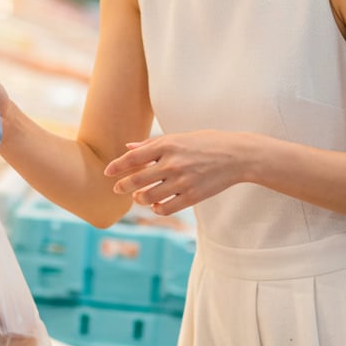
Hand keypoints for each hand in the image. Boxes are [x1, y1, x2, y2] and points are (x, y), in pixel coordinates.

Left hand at [103, 131, 241, 215]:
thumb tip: (128, 147)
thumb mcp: (179, 137)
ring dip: (139, 198)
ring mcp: (182, 181)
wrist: (237, 156)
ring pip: (148, 197)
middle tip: (118, 189)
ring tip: (139, 197)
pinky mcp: (192, 197)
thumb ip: (152, 144)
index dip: (117, 166)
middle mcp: (172, 163)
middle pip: (137, 180)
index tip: (107, 172)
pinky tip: (156, 204)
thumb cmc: (207, 143)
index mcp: (167, 145)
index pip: (133, 157)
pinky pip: (165, 208)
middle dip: (123, 186)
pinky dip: (157, 209)